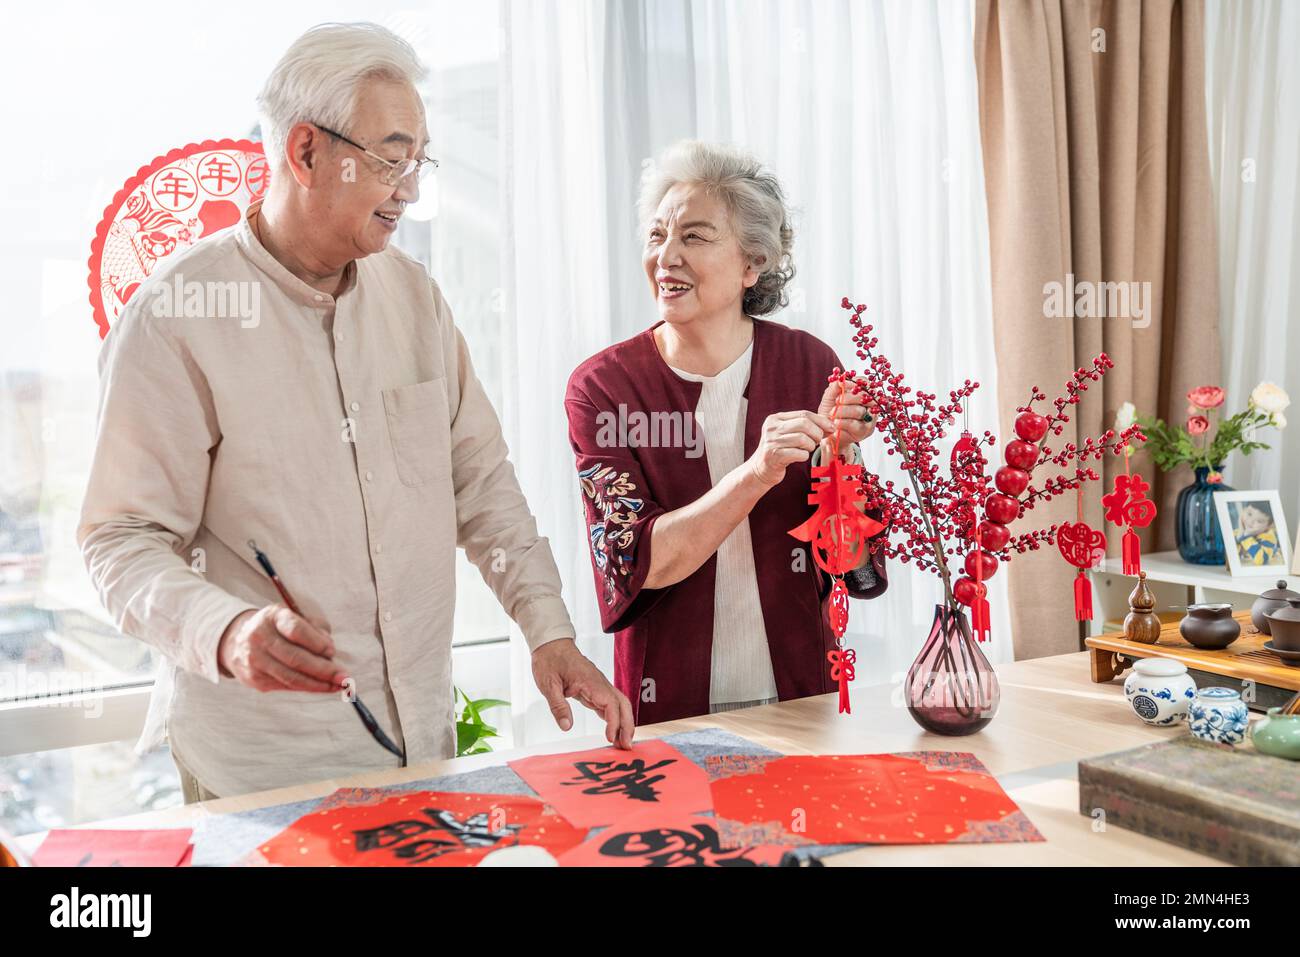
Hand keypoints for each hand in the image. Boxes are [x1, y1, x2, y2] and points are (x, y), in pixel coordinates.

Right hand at [217, 605, 345, 692]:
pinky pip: (286, 686)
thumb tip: (329, 654)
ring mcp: (254, 660)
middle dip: (324, 670)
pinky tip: (323, 687)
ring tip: (338, 685)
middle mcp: (259, 638)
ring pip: (291, 677)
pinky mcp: (255, 679)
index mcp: (272, 617)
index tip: (332, 651)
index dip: (316, 642)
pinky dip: (307, 688)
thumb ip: (315, 630)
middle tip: (344, 676)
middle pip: (295, 658)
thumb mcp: (295, 617)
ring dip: (318, 684)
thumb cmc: (278, 627)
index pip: (295, 629)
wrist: (239, 640)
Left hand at [532, 638, 633, 748]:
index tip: (610, 738)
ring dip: (624, 723)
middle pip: (623, 704)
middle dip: (627, 725)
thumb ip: (558, 706)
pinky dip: (614, 718)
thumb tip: (566, 726)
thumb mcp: (548, 684)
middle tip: (625, 746)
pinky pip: (610, 703)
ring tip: (621, 743)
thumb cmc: (550, 660)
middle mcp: (600, 682)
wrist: (551, 644)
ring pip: (619, 704)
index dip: (614, 722)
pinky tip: (613, 731)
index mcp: (590, 681)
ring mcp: (599, 685)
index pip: (610, 703)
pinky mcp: (595, 688)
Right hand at [747, 410, 833, 486]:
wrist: (760, 469)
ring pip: (803, 439)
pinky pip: (799, 453)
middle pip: (804, 424)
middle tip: (817, 441)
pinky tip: (799, 457)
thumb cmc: (779, 450)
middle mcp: (771, 428)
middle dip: (817, 433)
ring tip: (806, 450)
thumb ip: (804, 427)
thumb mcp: (787, 433)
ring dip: (810, 446)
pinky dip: (804, 456)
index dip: (821, 420)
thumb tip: (829, 425)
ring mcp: (771, 442)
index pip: (804, 414)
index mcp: (775, 419)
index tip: (831, 428)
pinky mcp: (774, 456)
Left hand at [817, 379, 875, 451]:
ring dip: (843, 411)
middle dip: (848, 398)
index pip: (864, 382)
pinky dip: (844, 423)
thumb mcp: (829, 397)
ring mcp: (870, 416)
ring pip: (859, 411)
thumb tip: (840, 380)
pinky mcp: (867, 430)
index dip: (853, 382)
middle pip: (864, 396)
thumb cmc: (830, 412)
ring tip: (832, 414)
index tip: (841, 385)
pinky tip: (836, 423)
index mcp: (862, 391)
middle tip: (836, 401)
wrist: (828, 430)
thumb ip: (834, 387)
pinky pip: (857, 425)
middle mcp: (870, 402)